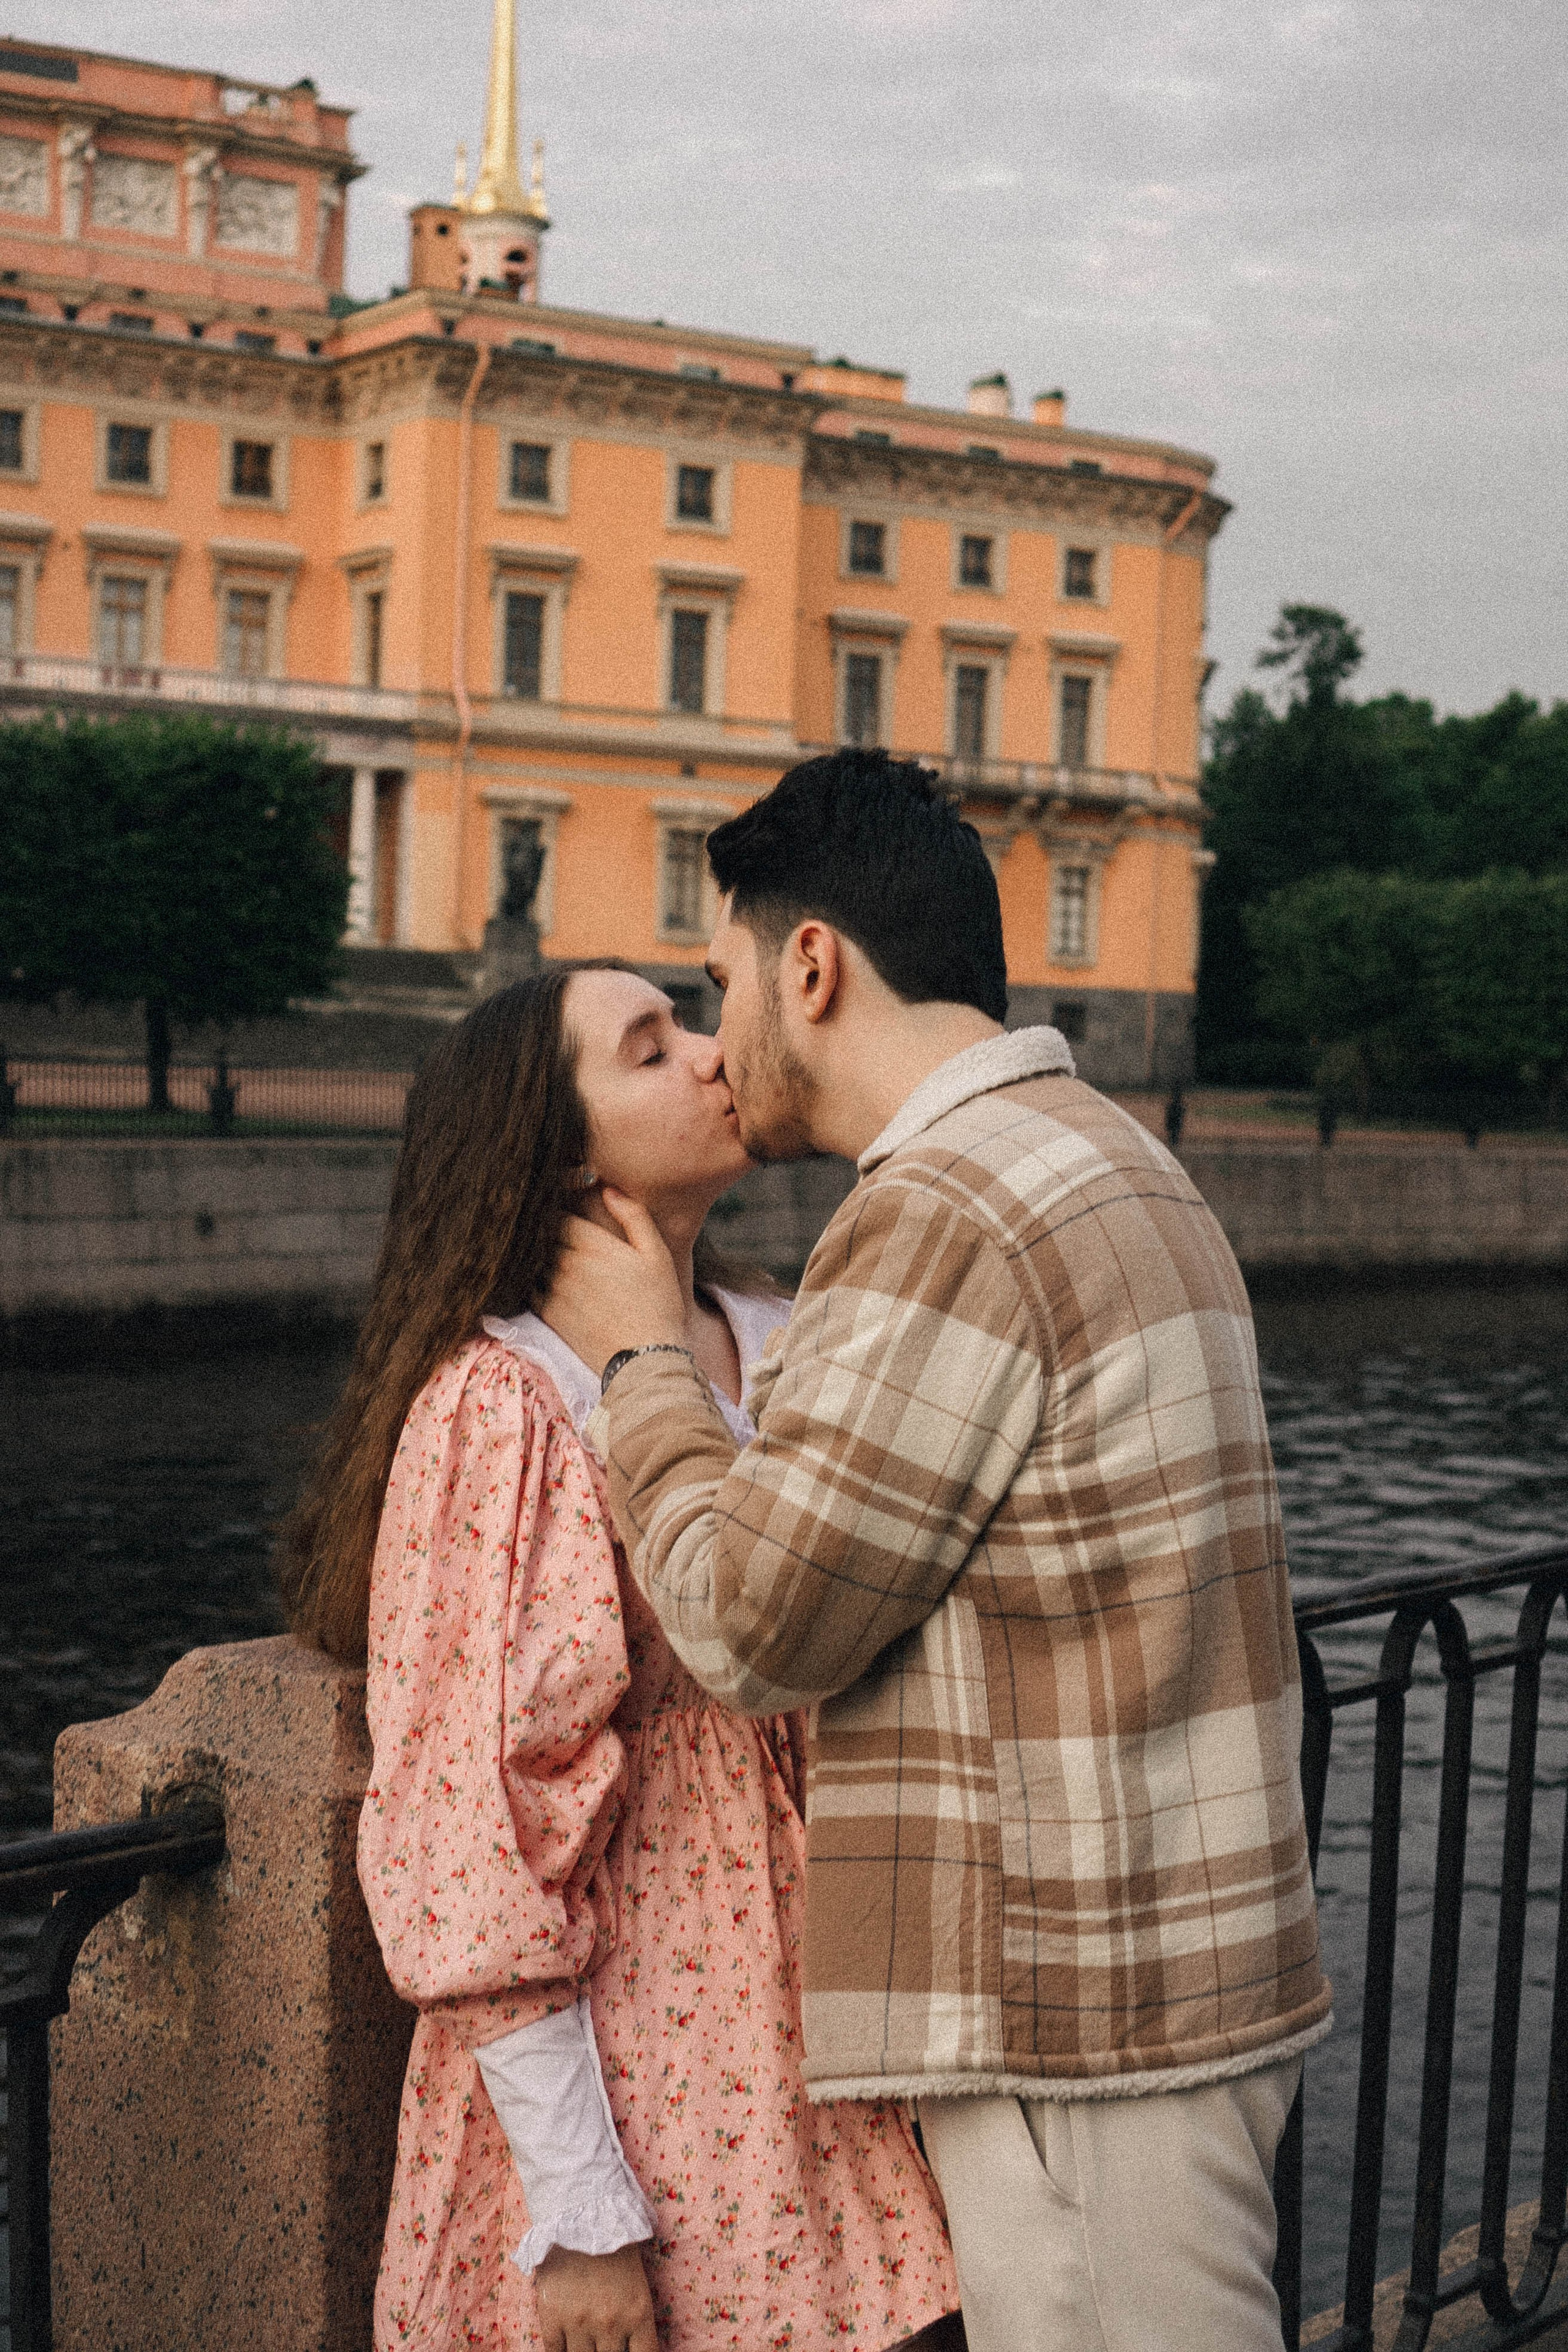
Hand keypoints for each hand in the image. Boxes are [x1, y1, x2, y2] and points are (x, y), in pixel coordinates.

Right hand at [534, 2242, 657, 2351]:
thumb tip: (631, 2348)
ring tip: (586, 2340)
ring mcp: (580, 2322)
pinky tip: (566, 2345)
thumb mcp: (638, 2285)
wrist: (580, 2214)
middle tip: (604, 2343)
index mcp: (638, 2313)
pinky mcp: (552, 2318)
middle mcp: (611, 2323)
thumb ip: (635, 2321)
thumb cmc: (615, 2246)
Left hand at [540, 1190, 686, 1376]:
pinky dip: (531, 1279)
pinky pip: (528, 1287)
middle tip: (552, 1226)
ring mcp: (554, 1290)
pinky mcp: (548, 1313)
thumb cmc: (658, 1303)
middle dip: (547, 1228)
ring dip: (537, 1252)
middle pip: (543, 1234)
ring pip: (533, 1259)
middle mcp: (567, 1263)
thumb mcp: (657, 1254)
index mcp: (593, 1244)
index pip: (558, 1213)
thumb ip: (633, 1215)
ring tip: (545, 1250)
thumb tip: (608, 1188)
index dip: (559, 1207)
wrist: (645, 1358)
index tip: (563, 1207)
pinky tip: (543, 1278)